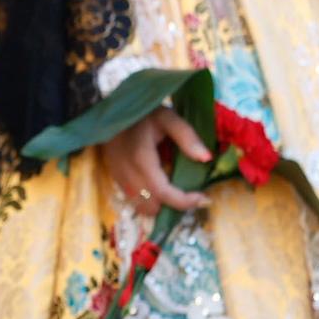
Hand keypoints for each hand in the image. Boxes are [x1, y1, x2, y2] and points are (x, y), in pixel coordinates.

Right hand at [97, 107, 212, 217]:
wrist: (111, 111)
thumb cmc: (142, 113)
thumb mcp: (168, 117)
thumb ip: (187, 137)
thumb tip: (207, 158)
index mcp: (142, 159)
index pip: (163, 192)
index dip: (184, 201)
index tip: (204, 199)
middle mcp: (128, 174)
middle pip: (152, 206)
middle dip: (173, 205)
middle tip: (190, 194)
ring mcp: (119, 178)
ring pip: (141, 207)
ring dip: (160, 204)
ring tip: (176, 192)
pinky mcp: (116, 179)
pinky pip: (134, 200)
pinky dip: (149, 199)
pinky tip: (160, 185)